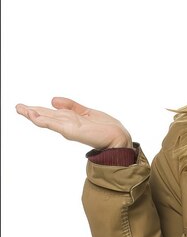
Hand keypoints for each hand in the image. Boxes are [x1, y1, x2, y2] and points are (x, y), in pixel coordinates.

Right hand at [15, 97, 132, 149]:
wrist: (117, 137)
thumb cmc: (105, 127)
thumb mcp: (86, 112)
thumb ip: (71, 106)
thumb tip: (53, 100)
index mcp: (70, 119)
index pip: (50, 113)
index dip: (36, 109)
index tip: (22, 106)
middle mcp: (67, 123)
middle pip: (45, 116)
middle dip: (30, 112)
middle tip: (17, 107)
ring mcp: (69, 127)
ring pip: (47, 120)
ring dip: (33, 114)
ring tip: (21, 109)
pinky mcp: (72, 130)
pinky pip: (55, 124)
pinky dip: (44, 120)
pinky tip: (34, 116)